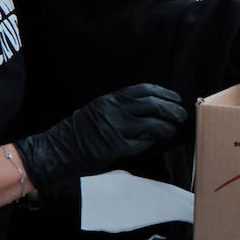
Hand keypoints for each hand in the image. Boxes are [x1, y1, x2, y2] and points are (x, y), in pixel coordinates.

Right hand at [15, 84, 184, 190]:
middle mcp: (114, 111)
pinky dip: (149, 143)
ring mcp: (115, 129)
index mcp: (111, 99)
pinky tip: (153, 143)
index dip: (163, 93)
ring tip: (171, 130)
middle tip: (181, 115)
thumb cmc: (80, 131)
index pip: (144, 90)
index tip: (175, 98)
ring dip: (166, 127)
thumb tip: (148, 109)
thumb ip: (121, 107)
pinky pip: (140, 144)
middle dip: (171, 109)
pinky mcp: (114, 147)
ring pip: (151, 124)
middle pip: (152, 105)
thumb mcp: (99, 109)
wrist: (58, 149)